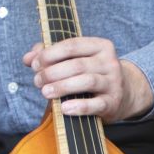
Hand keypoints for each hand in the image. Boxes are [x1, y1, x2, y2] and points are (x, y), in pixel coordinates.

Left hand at [26, 37, 152, 122]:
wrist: (125, 93)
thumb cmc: (92, 74)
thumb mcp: (76, 60)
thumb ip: (51, 56)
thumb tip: (28, 58)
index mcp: (100, 46)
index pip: (72, 45)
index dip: (50, 54)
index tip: (35, 64)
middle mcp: (110, 62)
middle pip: (77, 65)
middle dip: (52, 73)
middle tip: (38, 81)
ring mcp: (114, 82)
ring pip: (86, 81)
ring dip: (62, 87)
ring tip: (45, 92)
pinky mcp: (113, 102)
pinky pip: (96, 104)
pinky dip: (79, 106)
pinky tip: (63, 108)